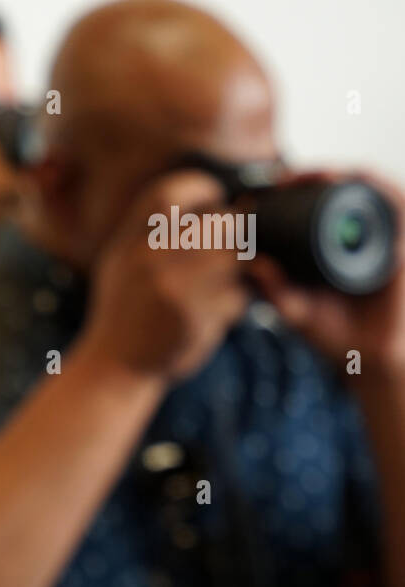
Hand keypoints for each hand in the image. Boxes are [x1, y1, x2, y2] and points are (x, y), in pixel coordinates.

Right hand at [77, 171, 249, 382]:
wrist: (113, 364)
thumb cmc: (124, 308)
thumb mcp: (121, 260)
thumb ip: (153, 229)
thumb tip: (211, 197)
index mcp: (129, 240)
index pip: (172, 192)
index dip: (203, 190)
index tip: (213, 201)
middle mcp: (148, 258)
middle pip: (219, 222)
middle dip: (231, 233)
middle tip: (225, 249)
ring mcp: (172, 288)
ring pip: (234, 258)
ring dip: (236, 270)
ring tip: (220, 282)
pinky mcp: (194, 317)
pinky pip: (237, 297)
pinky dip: (234, 304)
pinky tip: (214, 311)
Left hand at [249, 172, 404, 382]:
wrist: (369, 356)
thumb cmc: (330, 333)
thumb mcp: (295, 310)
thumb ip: (274, 290)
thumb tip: (253, 263)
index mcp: (323, 245)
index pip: (308, 206)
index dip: (288, 192)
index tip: (260, 190)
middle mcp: (352, 235)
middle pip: (337, 189)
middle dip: (313, 175)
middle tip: (287, 178)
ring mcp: (379, 236)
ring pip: (366, 190)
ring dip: (345, 174)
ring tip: (321, 174)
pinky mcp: (401, 244)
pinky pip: (397, 206)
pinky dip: (380, 191)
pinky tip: (359, 183)